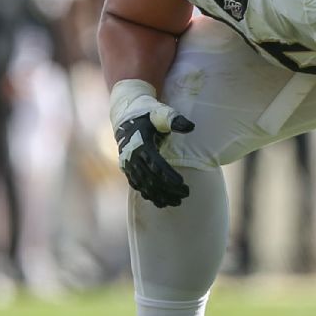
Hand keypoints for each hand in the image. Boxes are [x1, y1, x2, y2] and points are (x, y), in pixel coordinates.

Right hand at [110, 79, 194, 207]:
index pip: (155, 164)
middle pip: (151, 178)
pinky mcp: (127, 170)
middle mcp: (132, 157)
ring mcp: (128, 165)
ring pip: (144, 185)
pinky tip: (162, 202)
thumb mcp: (159, 113)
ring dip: (160, 195)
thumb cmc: (146, 115)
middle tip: (186, 194)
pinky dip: (149, 195)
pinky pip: (137, 186)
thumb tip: (190, 127)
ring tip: (177, 202)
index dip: (168, 175)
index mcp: (140, 143)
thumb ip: (174, 119)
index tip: (182, 183)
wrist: (125, 118)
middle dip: (168, 189)